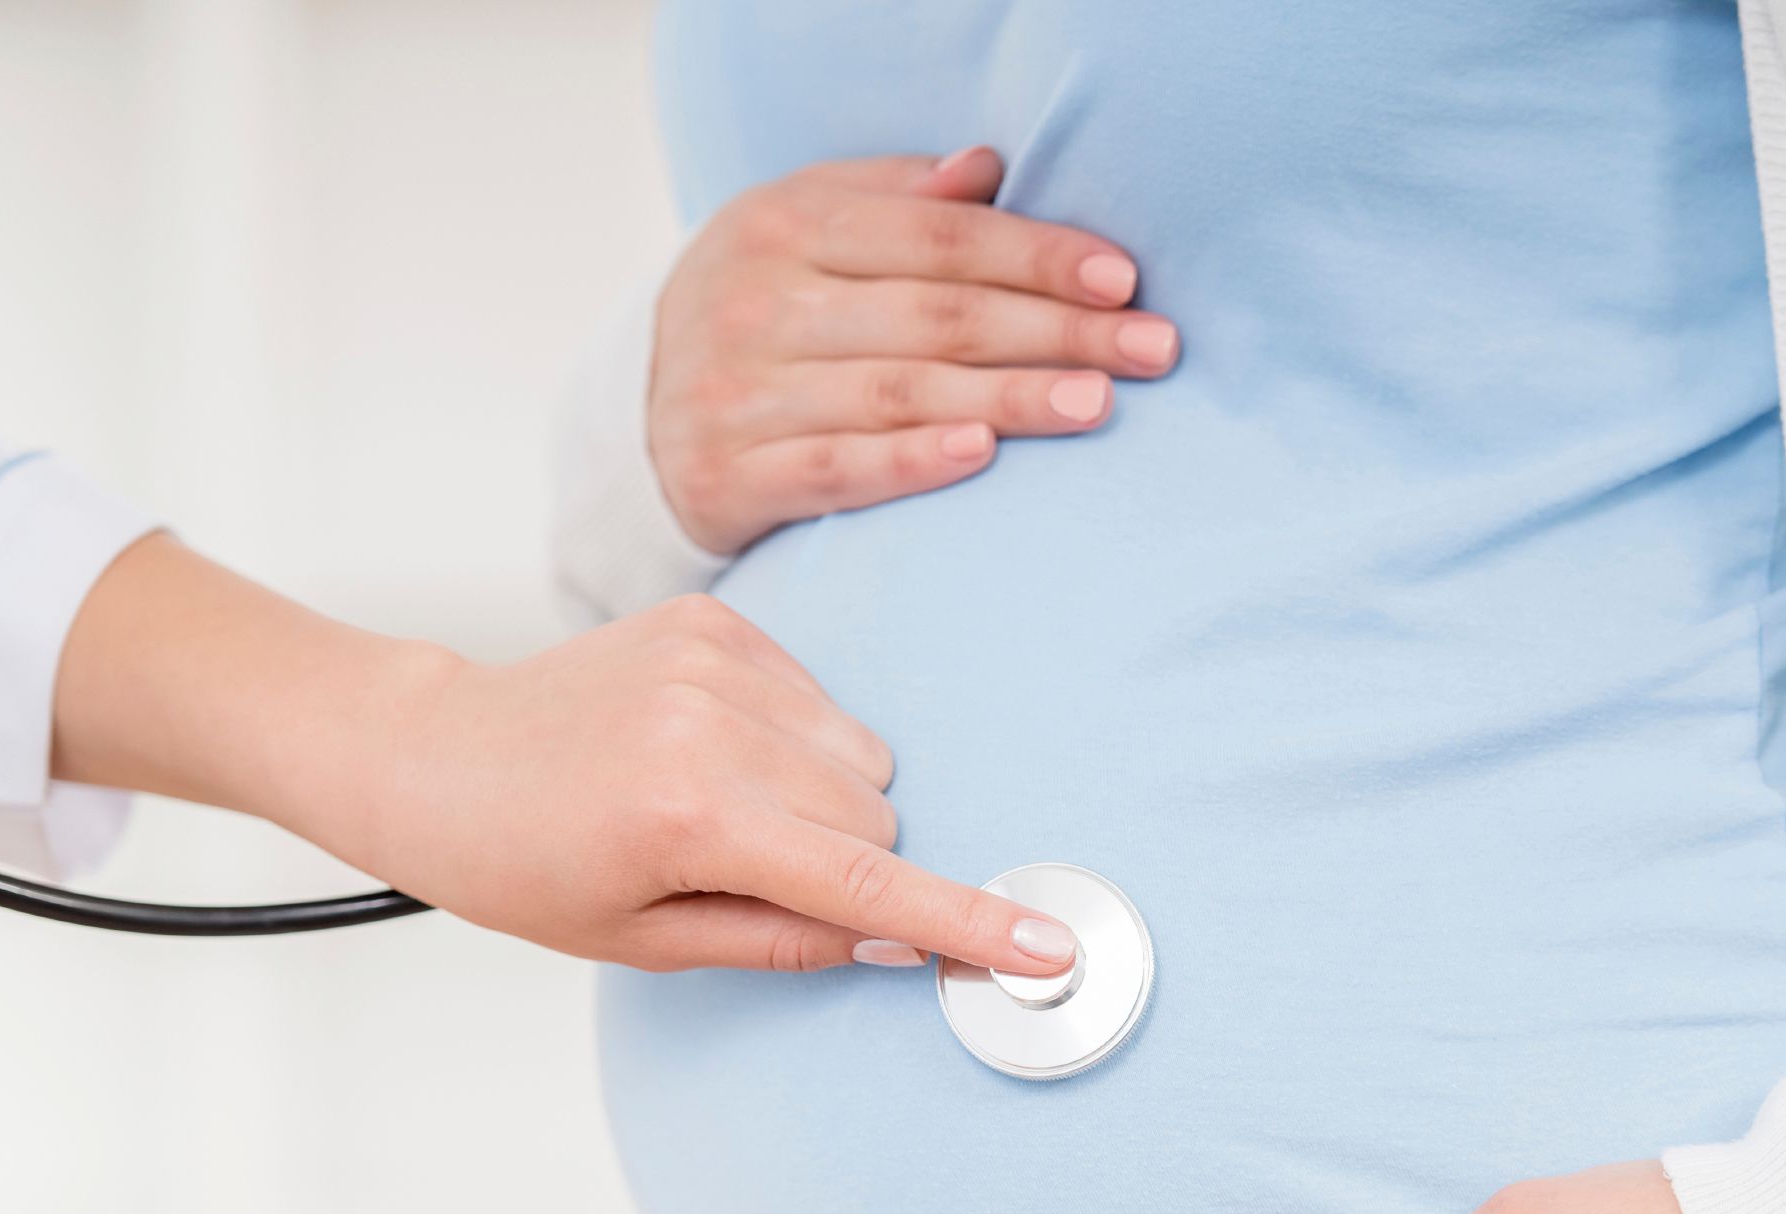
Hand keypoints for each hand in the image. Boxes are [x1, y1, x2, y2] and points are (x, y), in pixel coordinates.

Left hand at [54, 540, 1077, 976]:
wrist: (436, 755)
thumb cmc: (523, 866)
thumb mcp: (639, 944)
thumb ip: (780, 942)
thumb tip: (895, 942)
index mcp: (687, 816)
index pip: (864, 881)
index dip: (964, 922)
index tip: (1045, 949)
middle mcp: (711, 725)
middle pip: (876, 817)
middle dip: (843, 862)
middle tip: (739, 872)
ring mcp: (717, 660)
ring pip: (861, 760)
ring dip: (821, 799)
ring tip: (715, 806)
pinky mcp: (718, 620)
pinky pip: (823, 703)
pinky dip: (791, 743)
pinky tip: (706, 751)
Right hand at [651, 145, 1180, 555]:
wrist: (634, 422)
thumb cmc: (760, 314)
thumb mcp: (804, 229)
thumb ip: (894, 199)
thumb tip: (990, 167)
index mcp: (785, 222)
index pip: (936, 236)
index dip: (1036, 254)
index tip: (1124, 278)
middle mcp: (757, 301)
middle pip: (933, 314)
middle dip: (1054, 330)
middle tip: (1150, 349)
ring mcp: (737, 391)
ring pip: (895, 391)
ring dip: (1007, 398)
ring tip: (1097, 404)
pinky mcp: (727, 475)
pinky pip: (834, 469)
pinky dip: (910, 461)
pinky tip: (982, 453)